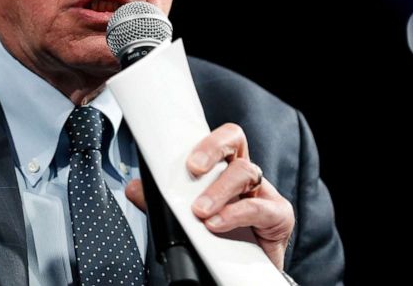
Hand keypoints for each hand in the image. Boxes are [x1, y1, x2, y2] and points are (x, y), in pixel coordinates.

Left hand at [125, 122, 294, 271]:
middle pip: (234, 141)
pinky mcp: (279, 215)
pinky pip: (260, 207)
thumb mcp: (185, 218)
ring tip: (201, 211)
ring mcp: (263, 192)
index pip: (217, 139)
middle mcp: (244, 174)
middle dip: (212, 149)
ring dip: (219, 190)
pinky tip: (218, 223)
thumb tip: (133, 189)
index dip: (203, 141)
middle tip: (193, 169)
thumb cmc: (220, 238)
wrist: (244, 273)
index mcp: (223, 169)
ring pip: (245, 171)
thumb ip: (160, 203)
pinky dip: (236, 213)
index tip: (184, 158)